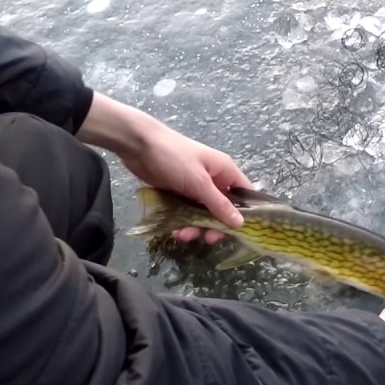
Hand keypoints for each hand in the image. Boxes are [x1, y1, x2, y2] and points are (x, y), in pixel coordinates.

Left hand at [118, 124, 252, 244]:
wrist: (138, 146)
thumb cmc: (174, 158)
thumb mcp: (199, 182)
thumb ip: (219, 204)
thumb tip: (241, 223)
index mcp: (224, 171)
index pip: (244, 195)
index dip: (246, 214)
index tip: (240, 233)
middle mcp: (213, 180)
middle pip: (223, 209)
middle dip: (215, 225)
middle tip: (207, 239)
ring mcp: (195, 188)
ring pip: (203, 214)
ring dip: (196, 227)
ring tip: (183, 235)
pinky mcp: (179, 193)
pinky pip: (187, 213)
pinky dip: (183, 222)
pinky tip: (175, 230)